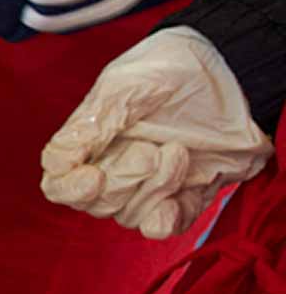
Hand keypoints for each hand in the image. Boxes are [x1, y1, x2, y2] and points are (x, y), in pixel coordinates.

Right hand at [42, 27, 273, 238]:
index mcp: (89, 142)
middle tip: (151, 149)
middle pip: (96, 203)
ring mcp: (148, 186)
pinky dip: (167, 220)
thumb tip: (58, 162)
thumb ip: (92, 124)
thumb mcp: (126, 86)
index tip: (93, 177)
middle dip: (124, 181)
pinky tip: (178, 201)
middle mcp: (113, 169)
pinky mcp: (184, 196)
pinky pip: (164, 226)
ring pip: (130, 214)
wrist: (234, 70)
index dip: (70, 189)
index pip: (59, 184)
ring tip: (179, 151)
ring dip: (154, 189)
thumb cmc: (173, 68)